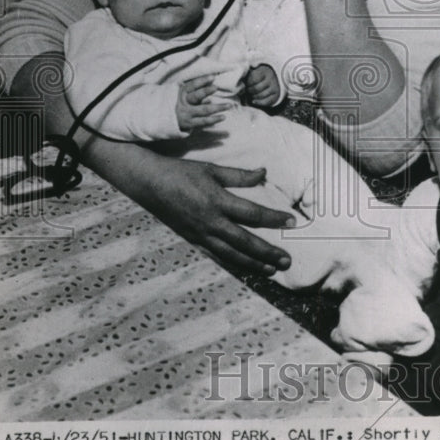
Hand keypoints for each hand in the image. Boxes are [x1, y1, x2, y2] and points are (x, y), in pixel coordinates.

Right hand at [10, 54, 293, 273]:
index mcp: (216, 201)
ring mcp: (200, 234)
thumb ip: (239, 175)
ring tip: (272, 270)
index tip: (292, 221)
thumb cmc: (179, 172)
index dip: (274, 218)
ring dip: (254, 263)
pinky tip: (246, 267)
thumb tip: (264, 173)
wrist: (147, 182)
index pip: (252, 213)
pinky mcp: (192, 239)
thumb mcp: (211, 169)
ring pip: (232, 254)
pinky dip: (233, 262)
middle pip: (245, 242)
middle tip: (287, 261)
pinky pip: (216, 255)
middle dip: (268, 253)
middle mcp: (210, 222)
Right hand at [175, 74, 231, 131]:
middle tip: (216, 87)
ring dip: (217, 107)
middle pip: (195, 97)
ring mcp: (187, 114)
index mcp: (182, 93)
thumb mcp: (184, 95)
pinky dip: (214, 119)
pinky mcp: (190, 124)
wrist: (165, 120)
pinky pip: (204, 121)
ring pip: (203, 110)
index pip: (192, 85)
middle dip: (205, 91)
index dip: (202, 81)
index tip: (213, 77)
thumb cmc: (179, 104)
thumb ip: (196, 91)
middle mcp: (184, 103)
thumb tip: (212, 85)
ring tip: (229, 105)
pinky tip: (223, 117)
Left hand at [243, 63, 280, 107]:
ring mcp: (274, 87)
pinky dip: (259, 102)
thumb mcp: (254, 71)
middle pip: (256, 88)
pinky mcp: (276, 95)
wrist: (274, 76)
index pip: (253, 79)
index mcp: (264, 71)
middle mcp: (271, 78)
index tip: (244, 84)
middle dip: (249, 91)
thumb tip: (239, 81)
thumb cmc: (259, 75)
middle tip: (246, 91)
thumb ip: (247, 75)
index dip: (247, 83)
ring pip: (261, 95)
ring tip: (249, 95)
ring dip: (253, 97)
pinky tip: (253, 101)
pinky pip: (267, 101)